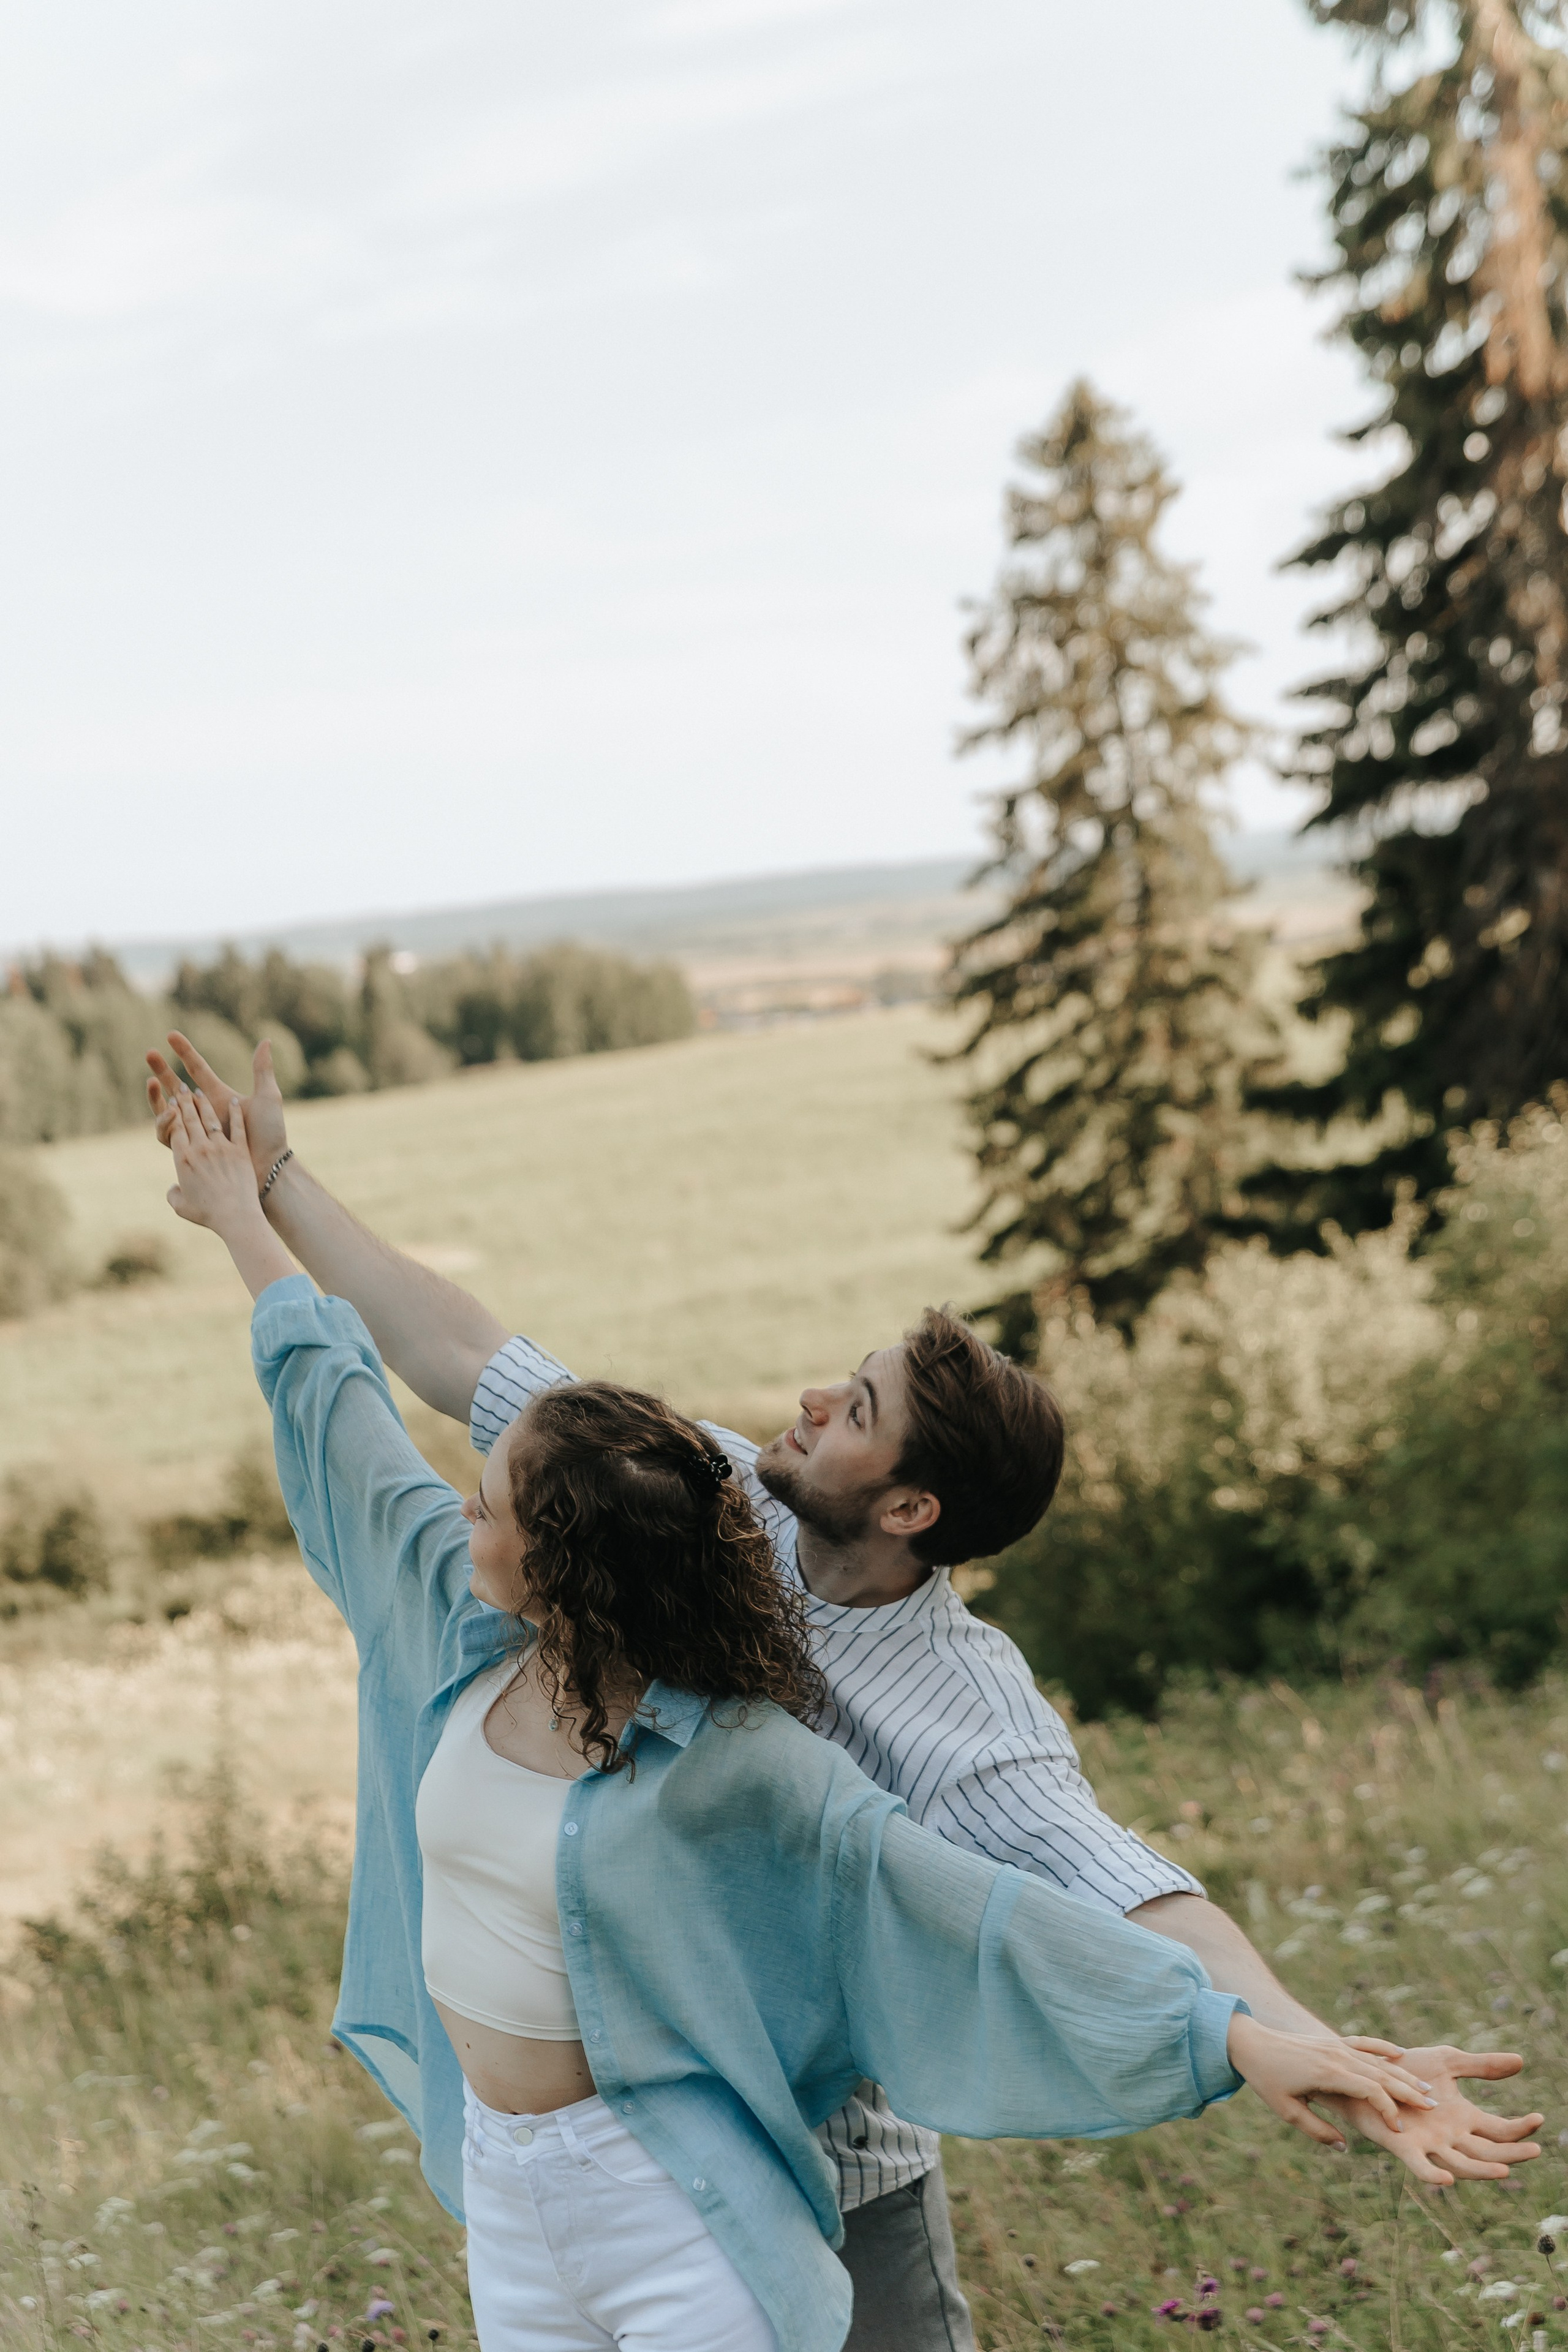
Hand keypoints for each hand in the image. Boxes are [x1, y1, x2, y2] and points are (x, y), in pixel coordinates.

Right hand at [147, 1032, 287, 1189]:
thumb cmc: (271, 1135)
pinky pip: (174, 1136)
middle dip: (162, 1070)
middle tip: (149, 1053)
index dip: (184, 1053)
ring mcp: (200, 1133)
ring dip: (160, 1097)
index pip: (197, 1070)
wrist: (270, 1169)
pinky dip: (168, 1123)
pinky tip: (171, 1111)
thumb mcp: (268, 1098)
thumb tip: (266, 1039)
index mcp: (220, 1098)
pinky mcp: (194, 1152)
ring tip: (155, 1084)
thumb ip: (263, 1070)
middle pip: (177, 1088)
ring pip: (170, 1113)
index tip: (170, 1035)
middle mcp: (207, 1113)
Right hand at [166, 1089, 269, 1239]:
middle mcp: (201, 1149)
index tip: (170, 1103)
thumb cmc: (208, 1214)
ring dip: (203, 1103)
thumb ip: (174, 1194)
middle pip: (189, 1119)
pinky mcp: (240, 1151)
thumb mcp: (182, 1207)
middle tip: (180, 1087)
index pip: (174, 1129)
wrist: (236, 1217)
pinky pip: (237, 1126)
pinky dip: (236, 1113)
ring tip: (199, 1091)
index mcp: (183, 1159)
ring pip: (209, 1119)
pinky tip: (234, 1102)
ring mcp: (221, 1148)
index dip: (172, 1114)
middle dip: (184, 1101)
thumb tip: (174, 1188)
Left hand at [1226, 2013, 1438, 2147]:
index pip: (1370, 2090)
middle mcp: (1337, 2055)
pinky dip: (1382, 2048)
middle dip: (1407, 2091)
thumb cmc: (1266, 2079)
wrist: (1249, 2042)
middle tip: (1433, 2107)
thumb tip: (1344, 2147)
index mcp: (1327, 2073)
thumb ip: (1317, 2130)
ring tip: (1425, 2089)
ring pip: (1376, 2060)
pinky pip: (1363, 2042)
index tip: (1399, 2129)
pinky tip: (1399, 2055)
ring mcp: (1335, 2045)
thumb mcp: (1287, 2111)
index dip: (1388, 2110)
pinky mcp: (1332, 2041)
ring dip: (1402, 2074)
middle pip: (1381, 2073)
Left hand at [1321, 2042, 1542, 2185]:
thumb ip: (1482, 2066)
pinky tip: (1445, 2179)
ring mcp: (1428, 2143)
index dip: (1519, 2128)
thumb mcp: (1448, 2062)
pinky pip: (1419, 2166)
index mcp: (1463, 2118)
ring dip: (1482, 2170)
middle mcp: (1450, 2136)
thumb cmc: (1406, 2068)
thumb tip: (1521, 2062)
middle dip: (1512, 2154)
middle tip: (1536, 2149)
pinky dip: (1431, 2175)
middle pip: (1487, 2152)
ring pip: (1461, 2165)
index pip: (1499, 2130)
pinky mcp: (1402, 2145)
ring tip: (1505, 2170)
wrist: (1368, 2068)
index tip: (1539, 2118)